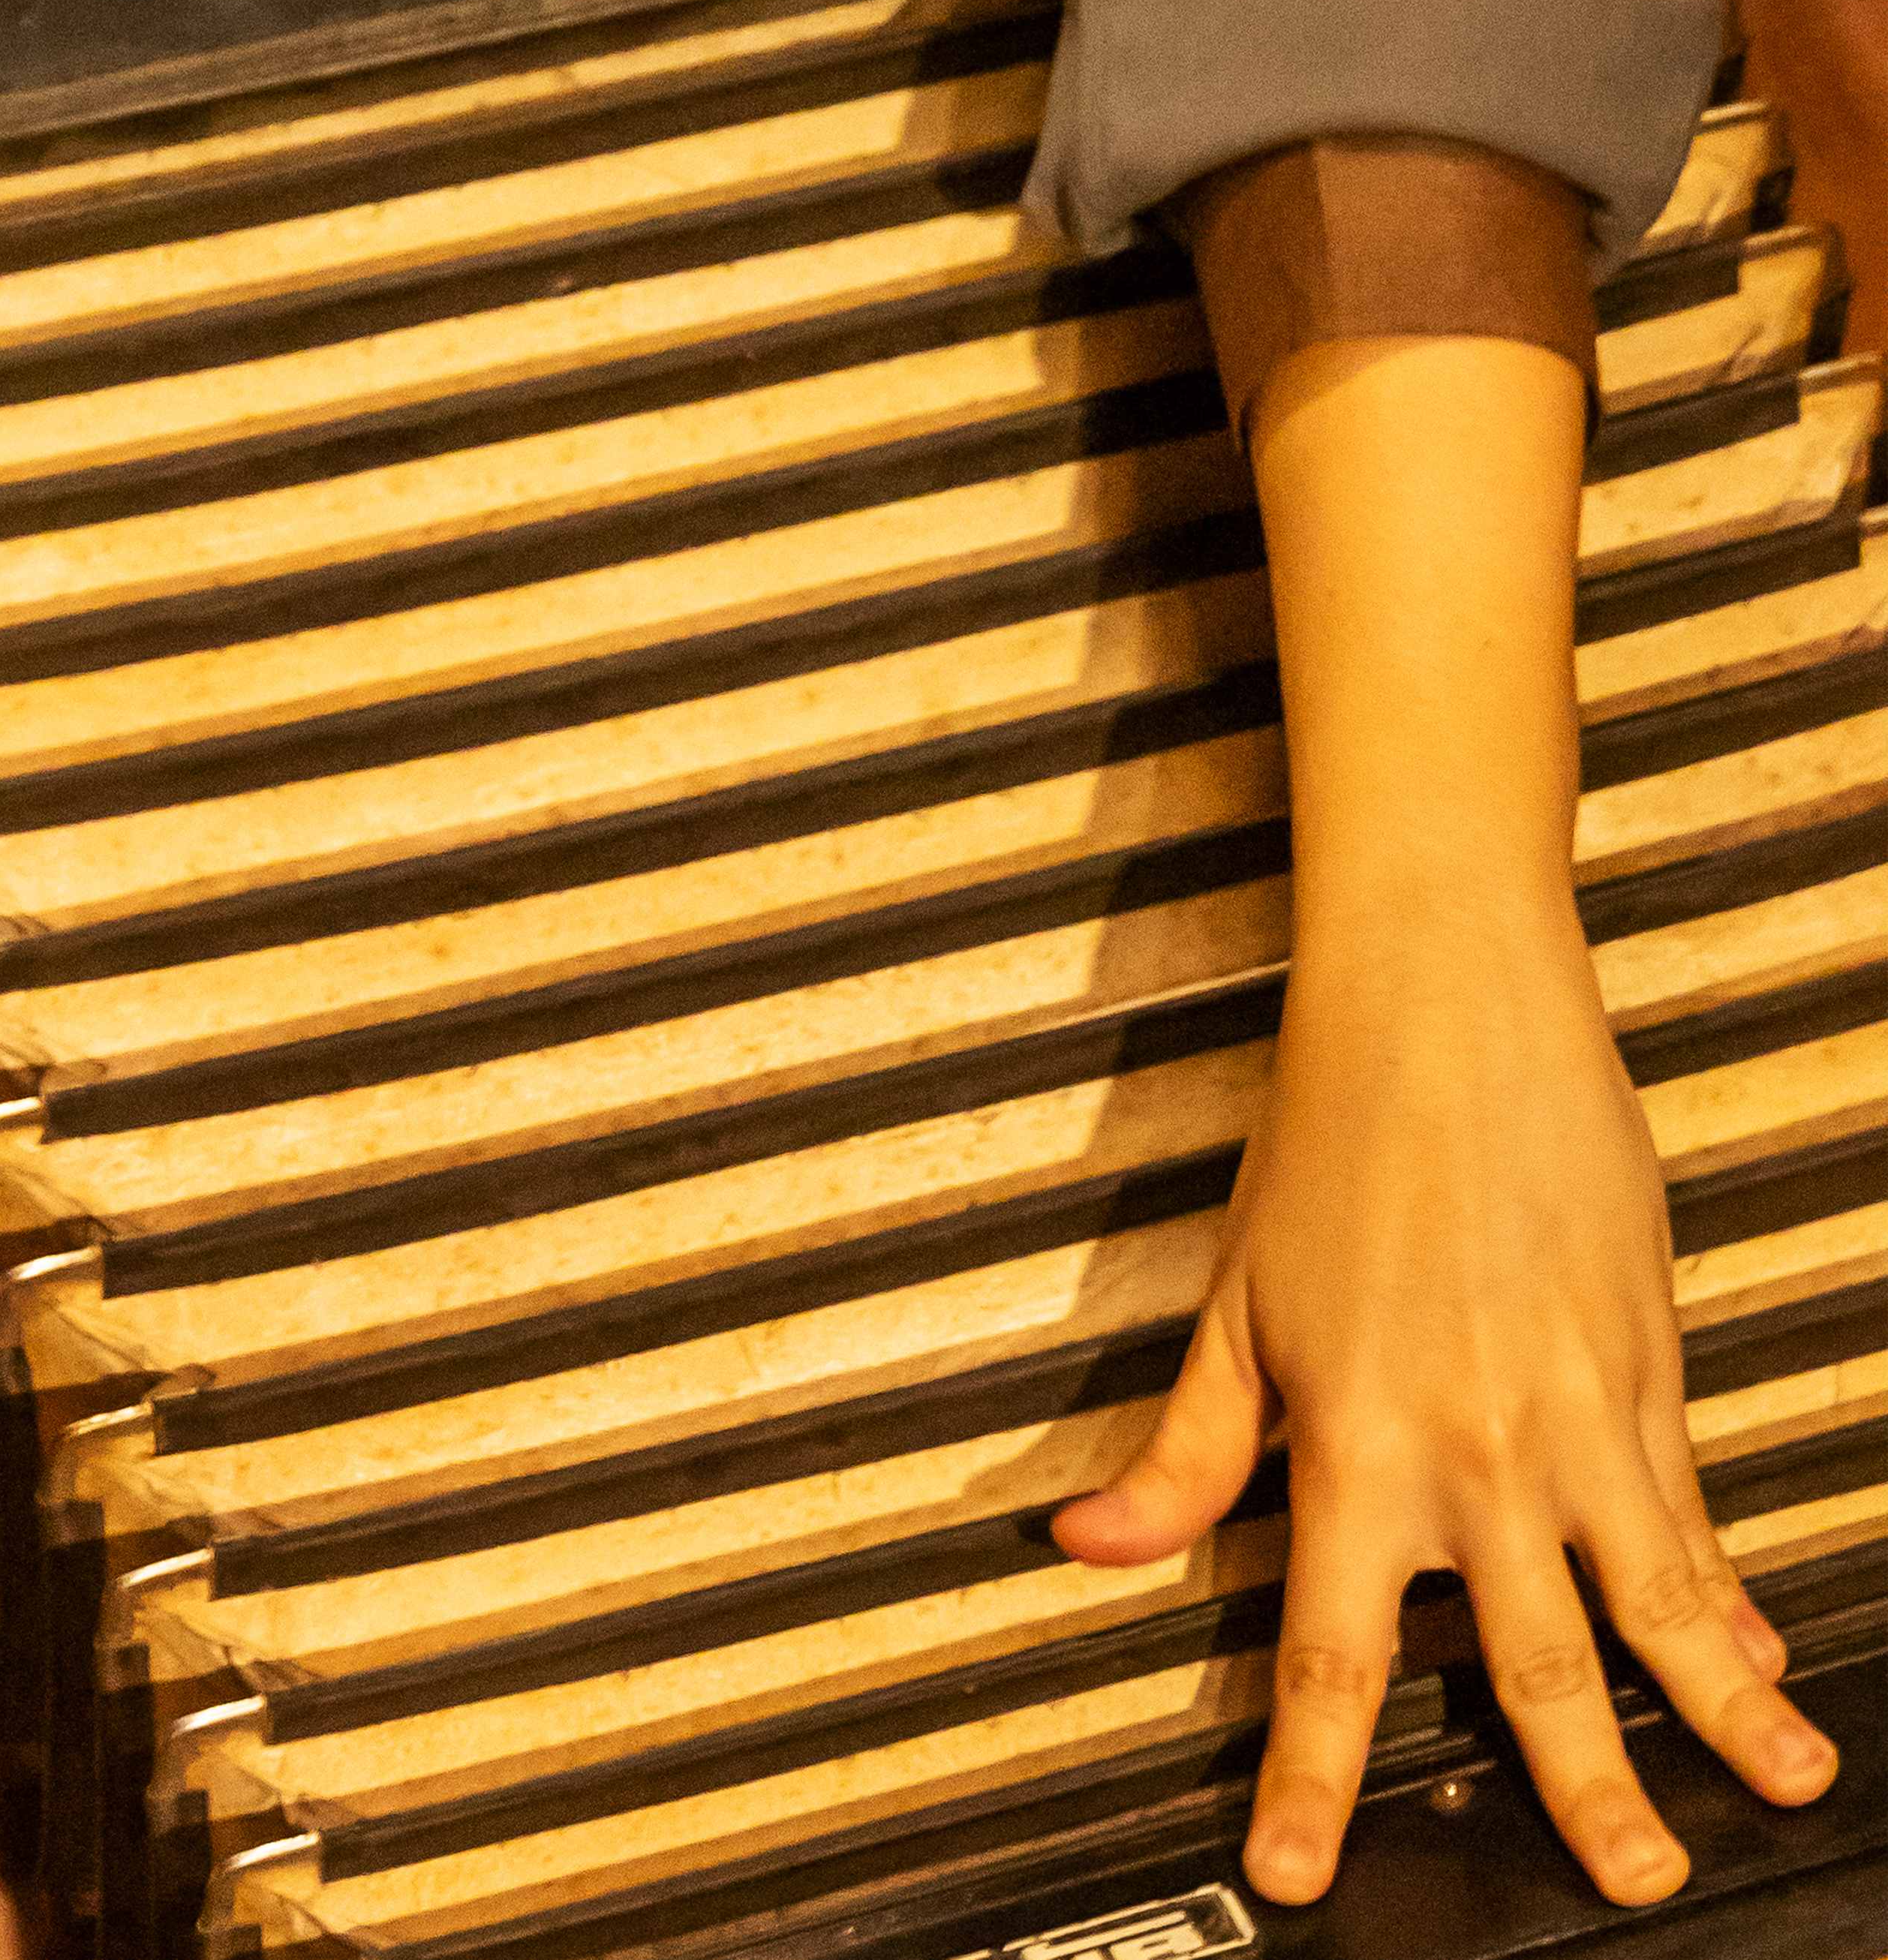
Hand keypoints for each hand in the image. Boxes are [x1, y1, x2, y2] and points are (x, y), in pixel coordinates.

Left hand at [1055, 330, 1838, 1911]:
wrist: (1446, 999)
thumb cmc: (1331, 1132)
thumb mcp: (1234, 1298)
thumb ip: (1184, 1446)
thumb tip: (1090, 1544)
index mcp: (1355, 1443)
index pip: (1327, 1657)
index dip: (1310, 1783)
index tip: (1300, 1877)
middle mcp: (1475, 1448)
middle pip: (1539, 1664)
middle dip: (1590, 1791)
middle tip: (1636, 1885)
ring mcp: (1577, 1410)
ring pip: (1659, 1599)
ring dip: (1722, 1707)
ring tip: (1780, 1782)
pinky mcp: (1646, 1360)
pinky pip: (1693, 1504)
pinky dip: (1729, 1588)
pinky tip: (1761, 1645)